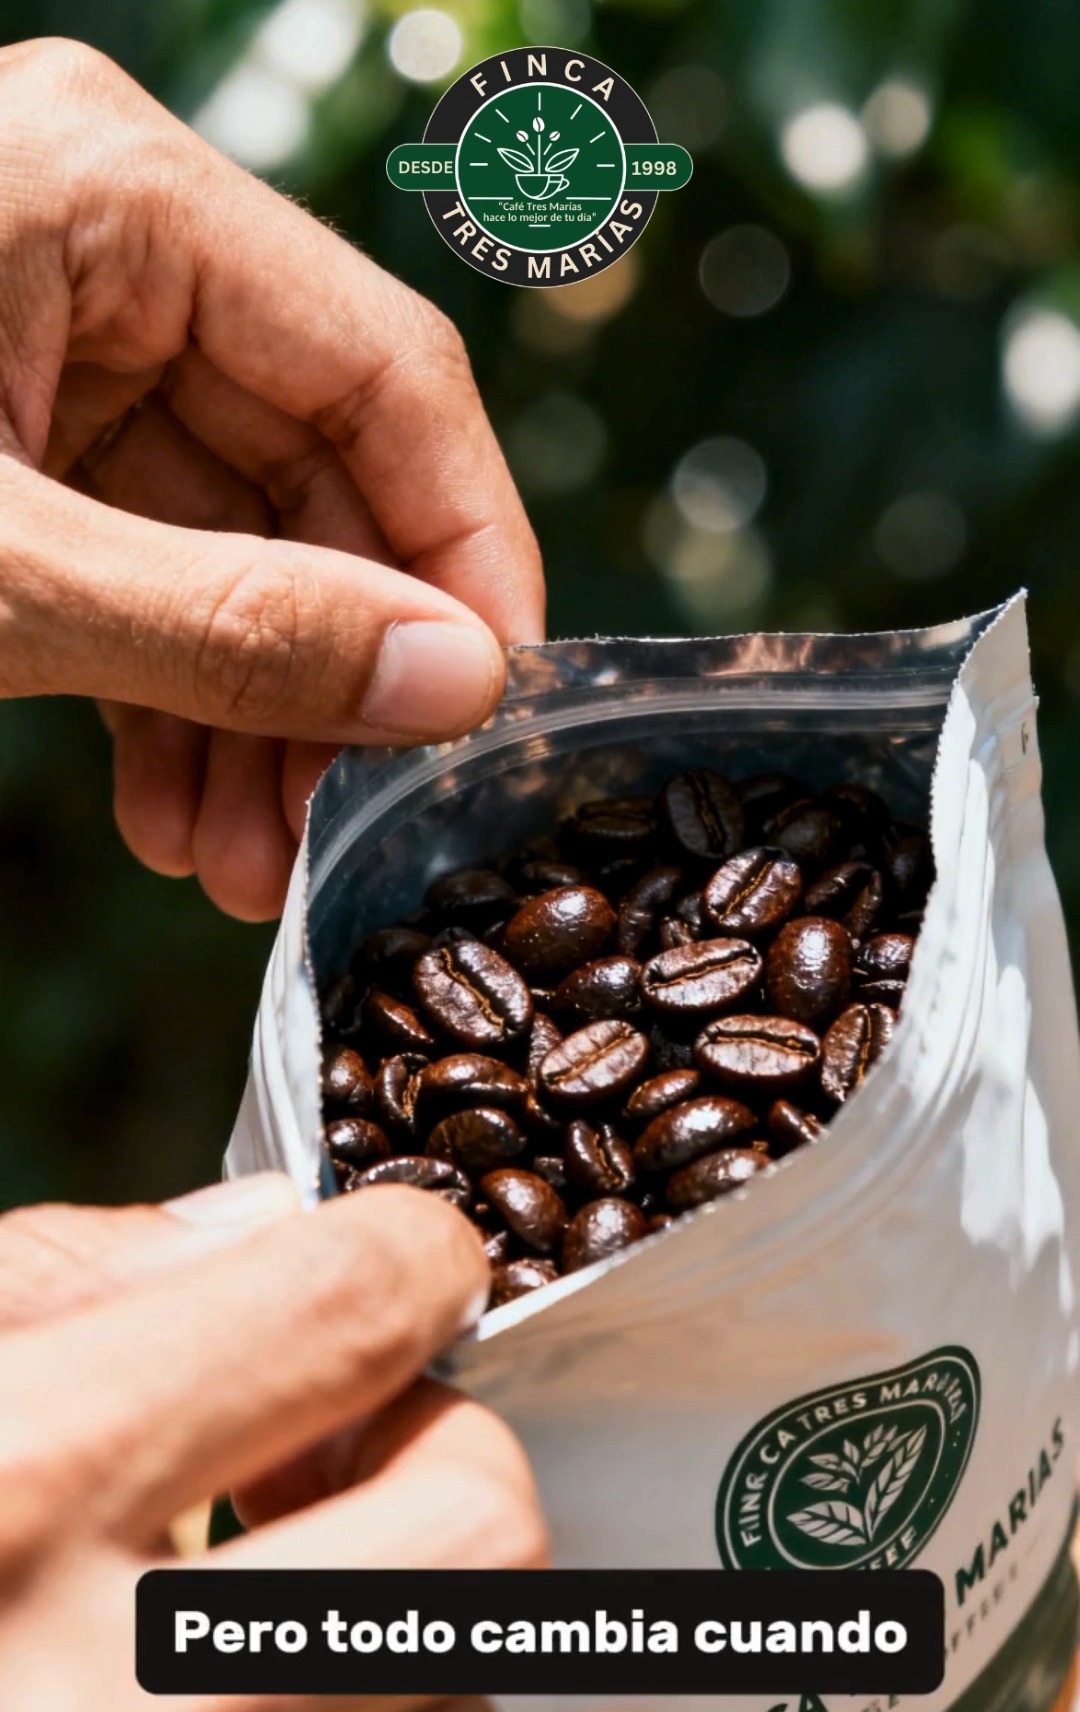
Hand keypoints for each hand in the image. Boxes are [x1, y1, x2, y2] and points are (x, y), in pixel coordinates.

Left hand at [0, 39, 543, 920]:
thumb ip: (235, 627)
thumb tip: (449, 685)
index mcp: (114, 195)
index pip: (385, 369)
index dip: (462, 551)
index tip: (489, 709)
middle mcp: (108, 244)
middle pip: (316, 471)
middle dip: (329, 676)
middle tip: (340, 832)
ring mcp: (59, 339)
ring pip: (237, 540)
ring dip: (253, 715)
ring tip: (244, 866)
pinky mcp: (14, 433)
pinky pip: (149, 565)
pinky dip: (172, 694)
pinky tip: (178, 816)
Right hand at [0, 1173, 546, 1711]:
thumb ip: (67, 1276)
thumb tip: (271, 1230)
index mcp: (7, 1484)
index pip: (352, 1308)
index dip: (409, 1250)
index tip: (393, 1259)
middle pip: (478, 1531)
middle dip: (440, 1439)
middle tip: (336, 1421)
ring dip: (410, 1617)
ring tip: (288, 1572)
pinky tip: (231, 1700)